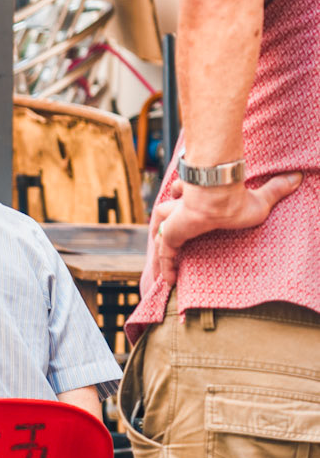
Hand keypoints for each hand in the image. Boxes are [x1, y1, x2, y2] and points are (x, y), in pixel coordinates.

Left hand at [150, 171, 302, 287]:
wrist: (218, 197)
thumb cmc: (237, 199)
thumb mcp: (261, 201)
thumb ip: (275, 190)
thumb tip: (297, 176)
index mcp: (200, 199)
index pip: (187, 201)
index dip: (185, 209)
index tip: (189, 220)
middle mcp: (183, 208)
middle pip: (167, 216)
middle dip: (167, 229)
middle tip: (168, 245)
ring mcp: (173, 220)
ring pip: (160, 234)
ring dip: (161, 251)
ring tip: (162, 269)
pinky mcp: (170, 233)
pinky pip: (164, 253)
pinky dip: (165, 267)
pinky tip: (168, 282)